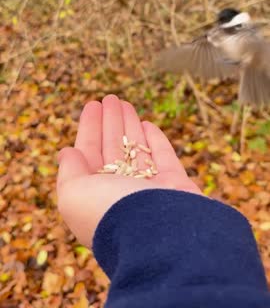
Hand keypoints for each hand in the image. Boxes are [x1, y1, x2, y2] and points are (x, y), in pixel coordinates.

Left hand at [57, 94, 201, 246]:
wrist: (158, 235)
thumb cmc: (110, 214)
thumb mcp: (74, 195)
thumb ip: (69, 172)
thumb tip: (67, 153)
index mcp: (95, 195)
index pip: (89, 154)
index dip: (89, 129)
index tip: (92, 105)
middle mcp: (122, 192)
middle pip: (113, 148)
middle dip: (110, 122)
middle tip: (110, 98)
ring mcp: (150, 189)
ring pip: (137, 149)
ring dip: (130, 124)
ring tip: (124, 102)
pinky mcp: (175, 185)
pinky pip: (164, 157)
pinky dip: (155, 140)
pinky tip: (147, 123)